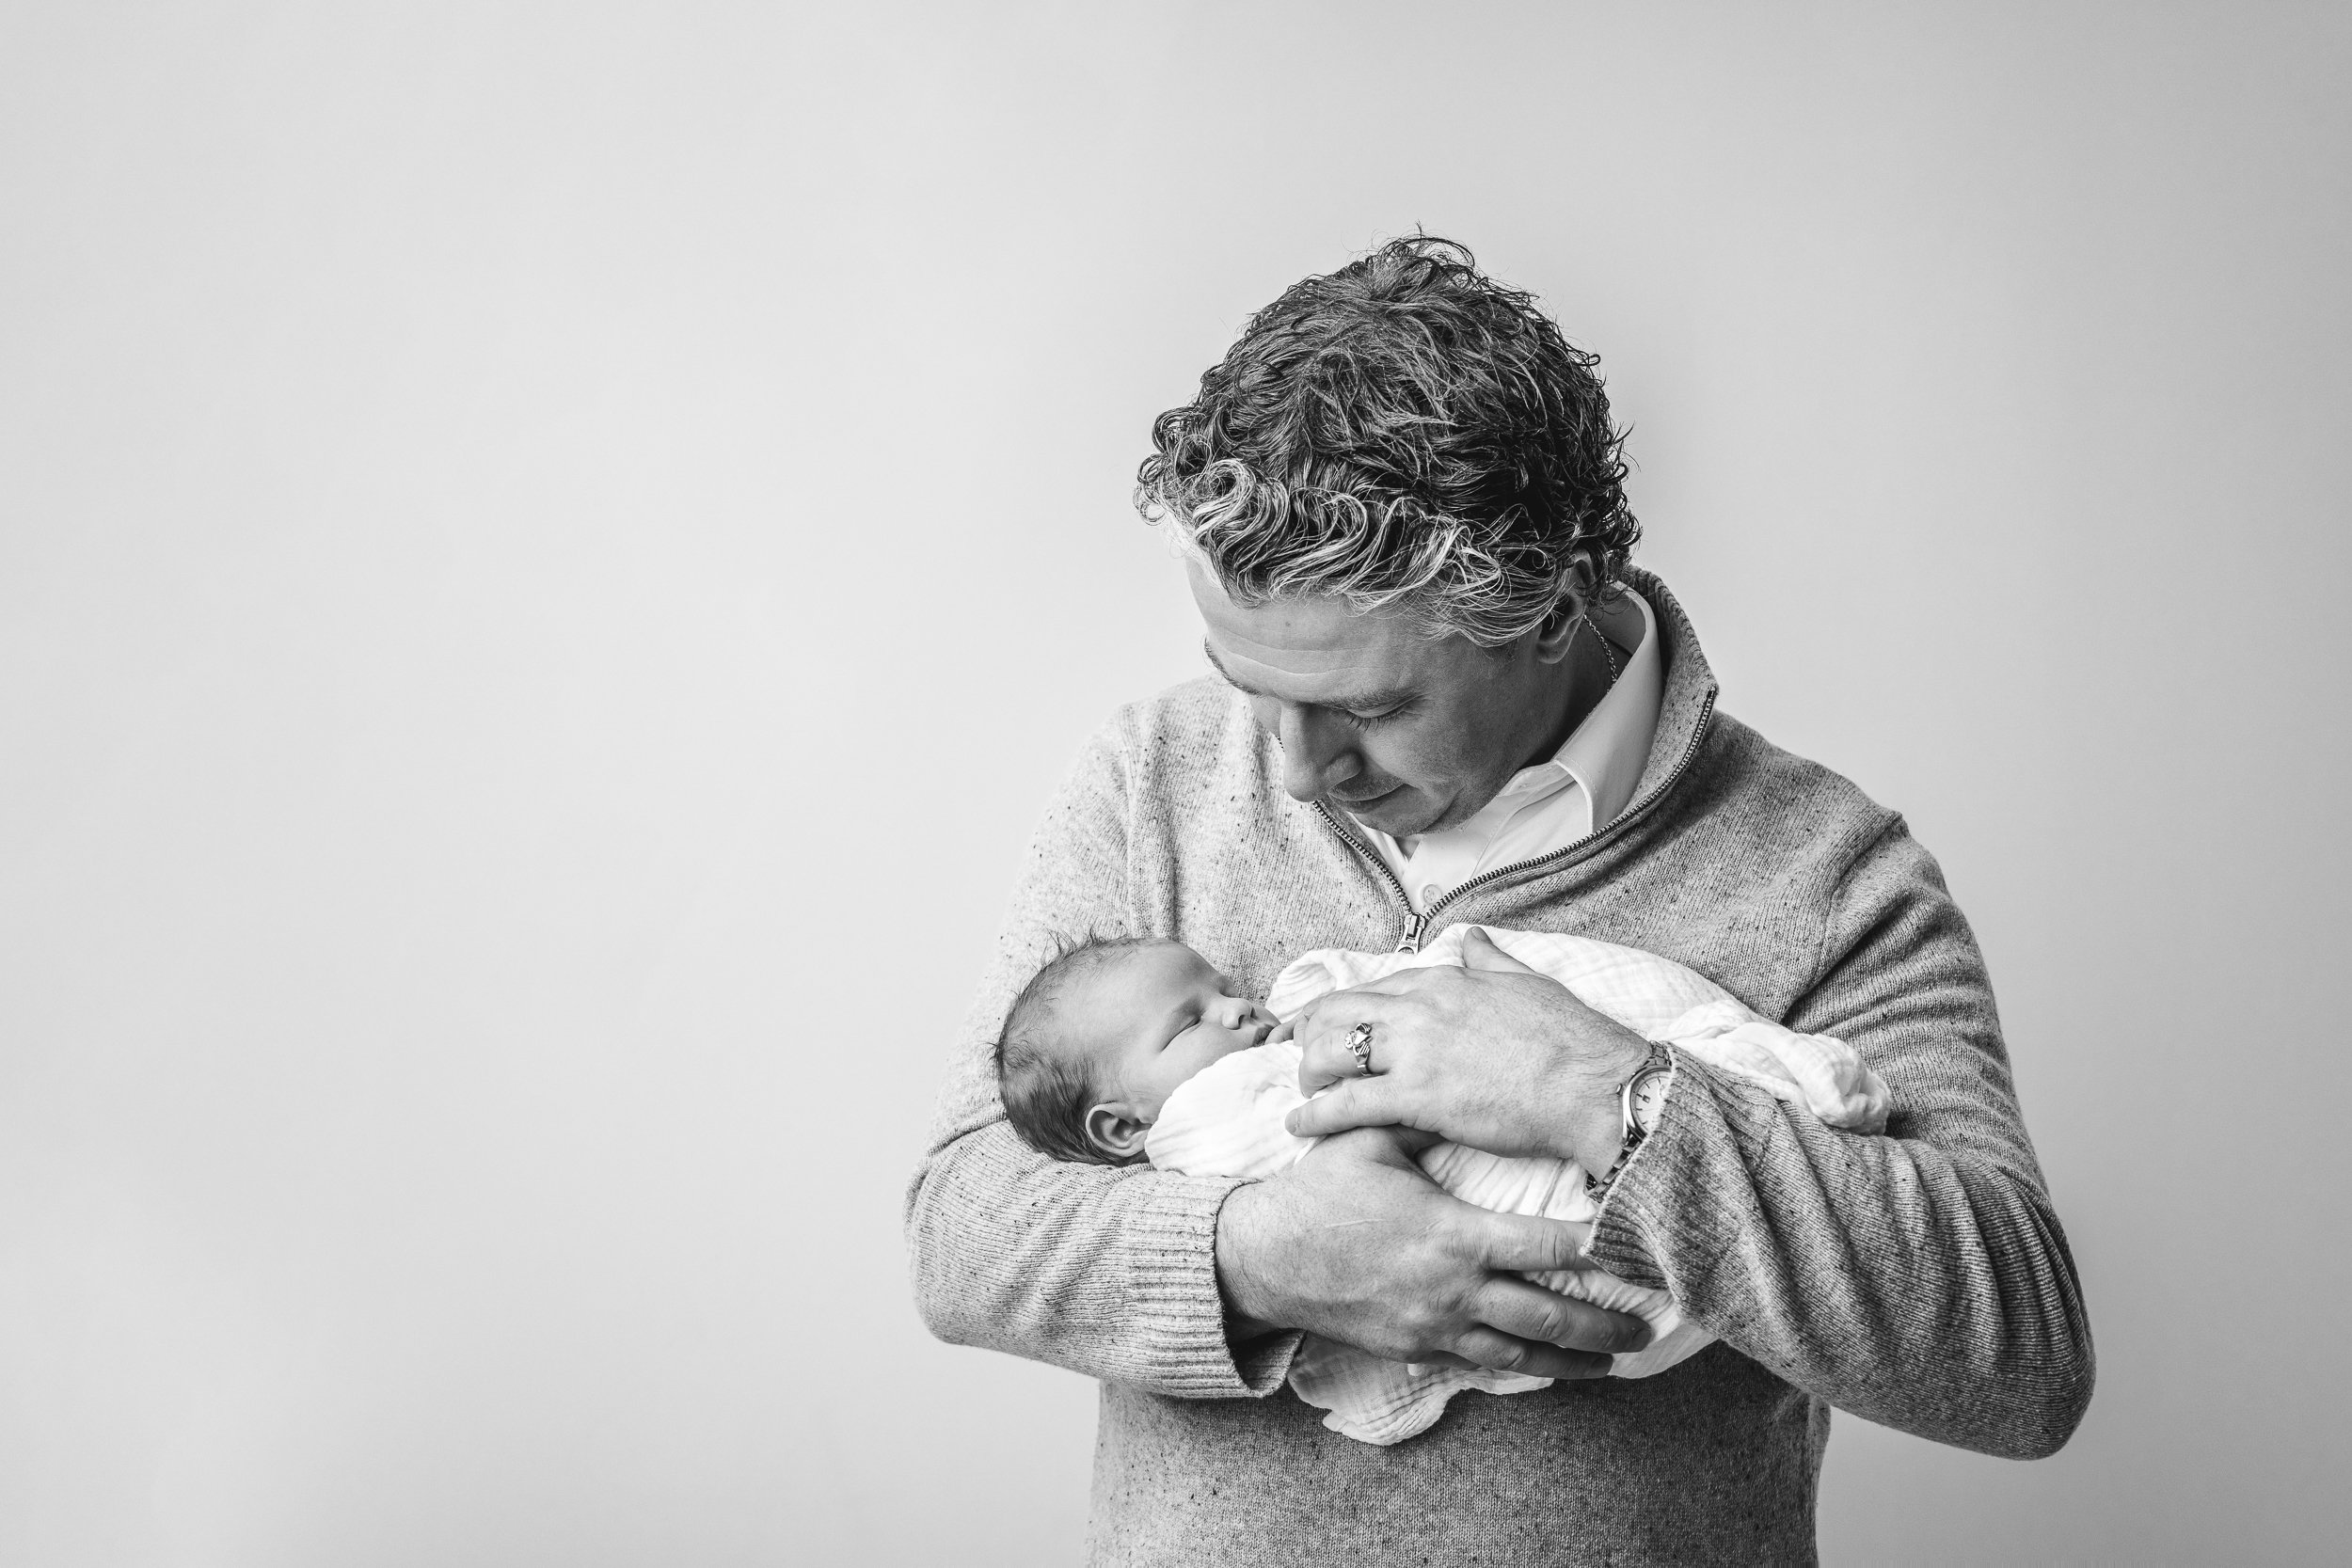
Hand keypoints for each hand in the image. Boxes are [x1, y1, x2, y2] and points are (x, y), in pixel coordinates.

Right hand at [1215, 1126, 1650, 1374]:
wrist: (1264, 1258)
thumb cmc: (1320, 1194)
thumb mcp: (1372, 1142)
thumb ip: (1422, 1113)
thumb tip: (1457, 1073)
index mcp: (1451, 1234)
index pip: (1543, 1246)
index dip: (1593, 1246)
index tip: (1630, 1243)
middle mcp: (1453, 1288)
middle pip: (1547, 1315)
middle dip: (1602, 1325)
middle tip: (1647, 1327)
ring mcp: (1435, 1325)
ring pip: (1521, 1354)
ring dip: (1574, 1361)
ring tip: (1616, 1362)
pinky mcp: (1415, 1348)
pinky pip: (1481, 1366)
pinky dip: (1523, 1369)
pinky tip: (1551, 1370)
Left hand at [1285, 927, 1650, 1170]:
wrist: (1593, 1086)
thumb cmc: (1570, 1040)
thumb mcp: (1527, 983)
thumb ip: (1490, 960)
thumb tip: (1472, 938)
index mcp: (1443, 980)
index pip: (1372, 987)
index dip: (1341, 1009)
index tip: (1327, 1024)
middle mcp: (1419, 1008)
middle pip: (1336, 1012)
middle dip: (1310, 1034)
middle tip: (1304, 1058)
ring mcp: (1414, 1051)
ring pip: (1329, 1051)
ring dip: (1307, 1073)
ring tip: (1304, 1093)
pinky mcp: (1417, 1096)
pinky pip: (1345, 1103)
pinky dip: (1314, 1115)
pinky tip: (1299, 1126)